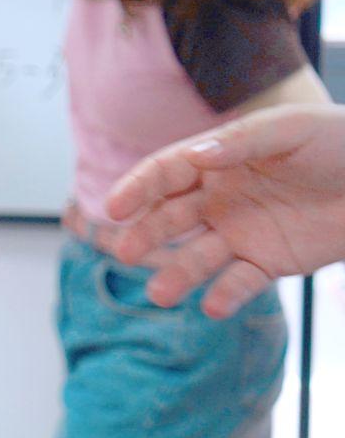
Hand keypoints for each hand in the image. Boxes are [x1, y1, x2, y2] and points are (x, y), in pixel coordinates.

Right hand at [104, 103, 344, 316]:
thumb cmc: (341, 141)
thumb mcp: (291, 130)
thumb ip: (241, 143)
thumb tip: (193, 157)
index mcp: (218, 160)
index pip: (166, 174)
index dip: (137, 188)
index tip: (114, 208)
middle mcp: (220, 199)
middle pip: (171, 218)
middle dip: (146, 235)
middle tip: (126, 251)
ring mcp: (242, 233)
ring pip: (198, 257)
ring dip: (177, 274)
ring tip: (161, 294)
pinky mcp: (270, 262)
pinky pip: (241, 282)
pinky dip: (225, 296)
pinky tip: (214, 306)